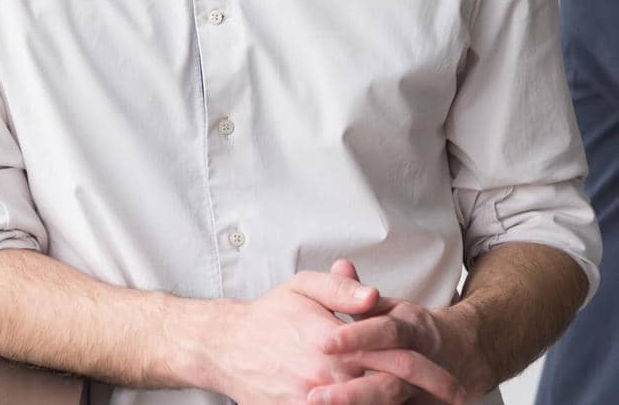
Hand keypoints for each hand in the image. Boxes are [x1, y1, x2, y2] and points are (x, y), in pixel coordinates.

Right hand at [201, 262, 463, 404]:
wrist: (225, 347)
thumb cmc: (269, 316)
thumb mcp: (303, 287)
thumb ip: (341, 287)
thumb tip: (375, 295)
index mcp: (335, 342)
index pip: (395, 357)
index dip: (430, 371)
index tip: (454, 381)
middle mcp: (327, 376)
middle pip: (390, 394)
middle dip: (425, 397)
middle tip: (453, 399)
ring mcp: (313, 401)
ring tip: (418, 404)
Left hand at [319, 262, 490, 403]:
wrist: (458, 357)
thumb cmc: (403, 327)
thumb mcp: (385, 304)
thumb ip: (359, 290)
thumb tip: (342, 265)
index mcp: (412, 328)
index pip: (388, 331)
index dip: (358, 336)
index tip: (325, 343)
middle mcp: (422, 363)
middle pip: (393, 380)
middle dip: (355, 392)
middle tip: (315, 397)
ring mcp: (422, 392)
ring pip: (396, 402)